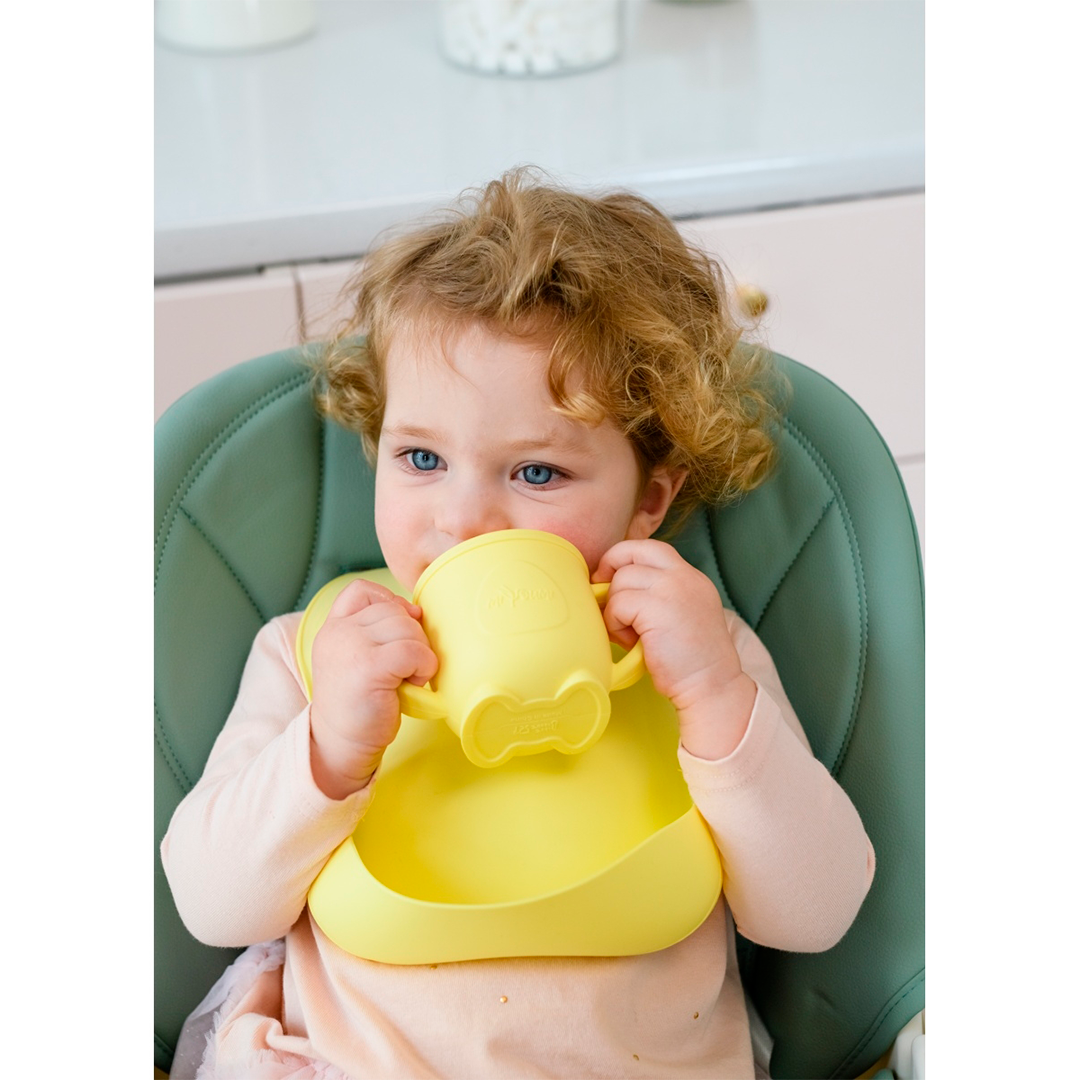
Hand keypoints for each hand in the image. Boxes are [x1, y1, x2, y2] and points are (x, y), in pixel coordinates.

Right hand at [309, 579, 437, 798]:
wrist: (339, 744)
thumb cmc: (358, 703)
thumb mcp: (356, 657)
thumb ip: (376, 631)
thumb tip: (416, 611)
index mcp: (334, 627)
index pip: (361, 590)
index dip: (389, 601)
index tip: (398, 631)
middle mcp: (339, 632)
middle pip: (394, 610)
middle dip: (412, 635)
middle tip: (406, 666)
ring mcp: (352, 646)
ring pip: (408, 627)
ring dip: (420, 652)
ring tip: (408, 676)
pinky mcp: (369, 667)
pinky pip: (413, 650)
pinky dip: (424, 666)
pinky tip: (414, 682)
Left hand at [593, 540, 756, 759]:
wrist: (712, 686)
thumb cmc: (690, 662)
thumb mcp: (681, 615)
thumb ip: (658, 595)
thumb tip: (613, 586)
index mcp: (691, 577)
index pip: (651, 548)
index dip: (623, 558)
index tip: (609, 578)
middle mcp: (684, 576)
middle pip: (632, 552)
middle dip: (608, 569)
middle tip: (604, 595)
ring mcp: (672, 589)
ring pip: (620, 581)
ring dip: (614, 609)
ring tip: (628, 634)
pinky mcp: (657, 608)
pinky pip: (618, 604)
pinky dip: (616, 624)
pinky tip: (632, 642)